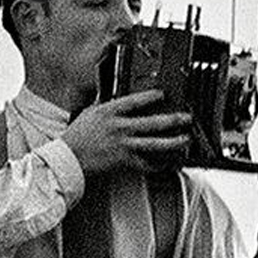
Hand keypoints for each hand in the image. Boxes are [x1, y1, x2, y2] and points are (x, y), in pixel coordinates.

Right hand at [61, 90, 191, 175]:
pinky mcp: (125, 162)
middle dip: (173, 120)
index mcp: (110, 112)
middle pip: (153, 123)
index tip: (163, 94)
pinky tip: (171, 162)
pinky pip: (148, 163)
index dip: (151, 97)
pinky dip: (161, 163)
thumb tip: (112, 95)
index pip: (135, 101)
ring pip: (156, 144)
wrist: (69, 160)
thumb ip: (104, 104)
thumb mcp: (89, 113)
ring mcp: (124, 146)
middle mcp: (120, 128)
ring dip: (174, 142)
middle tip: (187, 118)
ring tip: (186, 139)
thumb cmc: (76, 137)